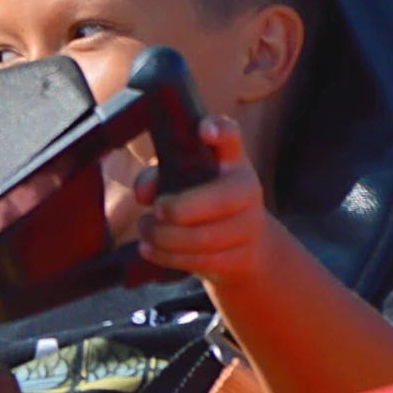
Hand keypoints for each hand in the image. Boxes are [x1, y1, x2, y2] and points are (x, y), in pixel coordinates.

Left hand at [134, 116, 273, 289]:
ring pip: (205, 237)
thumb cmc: (203, 201)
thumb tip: (143, 192)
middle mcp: (247, 189)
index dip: (221, 131)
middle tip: (156, 210)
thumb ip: (158, 177)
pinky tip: (149, 250)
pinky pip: (202, 261)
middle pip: (221, 199)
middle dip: (180, 208)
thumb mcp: (181, 180)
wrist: (246, 245)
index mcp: (232, 161)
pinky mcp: (243, 258)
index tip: (204, 130)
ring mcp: (249, 225)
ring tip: (145, 230)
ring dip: (165, 237)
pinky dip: (168, 257)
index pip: (232, 138)